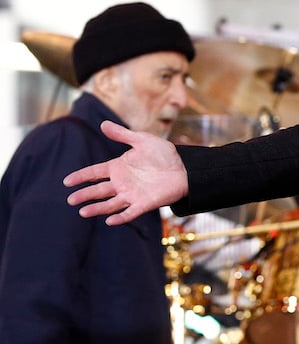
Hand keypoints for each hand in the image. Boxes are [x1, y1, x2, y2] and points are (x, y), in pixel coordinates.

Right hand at [63, 120, 187, 225]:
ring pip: (110, 204)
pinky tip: (110, 220)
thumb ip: (123, 134)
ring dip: (97, 208)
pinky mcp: (144, 204)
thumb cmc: (164, 154)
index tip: (66, 181)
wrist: (186, 167)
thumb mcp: (142, 140)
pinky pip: (130, 212)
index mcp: (118, 167)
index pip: (95, 172)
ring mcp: (132, 194)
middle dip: (85, 195)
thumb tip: (103, 123)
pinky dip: (120, 217)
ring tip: (83, 212)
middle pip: (99, 190)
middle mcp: (122, 183)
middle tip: (71, 199)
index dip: (81, 176)